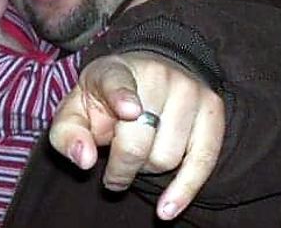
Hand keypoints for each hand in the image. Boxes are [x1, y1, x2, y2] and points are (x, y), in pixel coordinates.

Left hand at [49, 51, 224, 220]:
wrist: (148, 72)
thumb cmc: (105, 100)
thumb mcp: (76, 109)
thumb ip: (68, 134)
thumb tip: (85, 160)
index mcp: (114, 70)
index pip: (117, 83)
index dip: (122, 97)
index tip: (129, 110)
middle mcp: (156, 74)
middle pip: (139, 141)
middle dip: (122, 168)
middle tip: (113, 172)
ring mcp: (188, 89)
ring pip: (168, 157)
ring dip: (147, 170)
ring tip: (139, 154)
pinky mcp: (212, 108)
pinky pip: (203, 160)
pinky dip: (185, 190)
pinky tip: (166, 209)